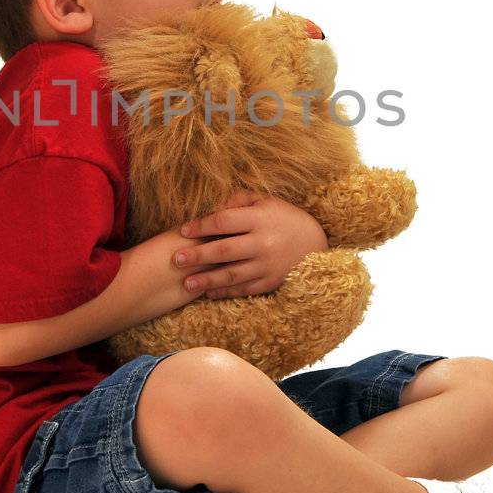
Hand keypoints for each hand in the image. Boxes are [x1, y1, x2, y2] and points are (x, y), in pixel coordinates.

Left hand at [171, 189, 327, 299]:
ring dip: (207, 279)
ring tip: (186, 283)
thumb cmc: (284, 218)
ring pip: (232, 274)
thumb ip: (238, 200)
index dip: (201, 226)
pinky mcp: (271, 282)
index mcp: (260, 218)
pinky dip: (225, 291)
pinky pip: (244, 289)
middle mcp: (263, 242)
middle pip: (224, 250)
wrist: (316, 243)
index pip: (224, 221)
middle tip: (176, 260)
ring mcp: (268, 265)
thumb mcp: (265, 201)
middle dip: (198, 255)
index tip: (184, 230)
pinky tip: (208, 292)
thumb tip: (212, 209)